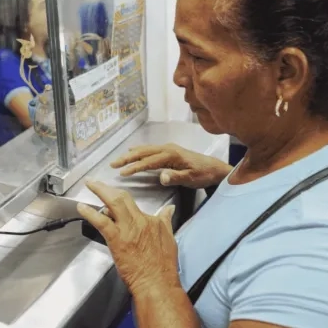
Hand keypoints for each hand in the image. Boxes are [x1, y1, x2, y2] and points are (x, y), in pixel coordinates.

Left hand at [78, 180, 179, 295]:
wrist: (158, 282)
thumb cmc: (163, 267)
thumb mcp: (170, 238)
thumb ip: (166, 221)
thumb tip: (169, 210)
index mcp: (152, 221)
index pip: (134, 203)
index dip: (121, 199)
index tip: (113, 197)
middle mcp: (140, 221)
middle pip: (122, 197)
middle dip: (107, 187)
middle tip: (96, 182)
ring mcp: (128, 229)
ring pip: (113, 203)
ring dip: (100, 192)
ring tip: (90, 186)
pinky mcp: (117, 239)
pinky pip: (102, 221)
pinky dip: (90, 213)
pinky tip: (81, 208)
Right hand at [111, 144, 231, 188]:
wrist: (214, 168)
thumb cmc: (203, 174)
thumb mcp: (191, 178)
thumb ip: (176, 177)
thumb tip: (161, 176)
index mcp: (171, 155)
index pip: (149, 161)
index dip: (135, 167)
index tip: (122, 173)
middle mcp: (168, 149)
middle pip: (143, 152)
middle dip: (127, 158)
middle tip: (113, 164)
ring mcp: (168, 148)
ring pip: (145, 150)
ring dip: (131, 154)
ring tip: (117, 160)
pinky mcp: (169, 151)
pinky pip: (150, 149)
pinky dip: (139, 151)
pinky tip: (132, 151)